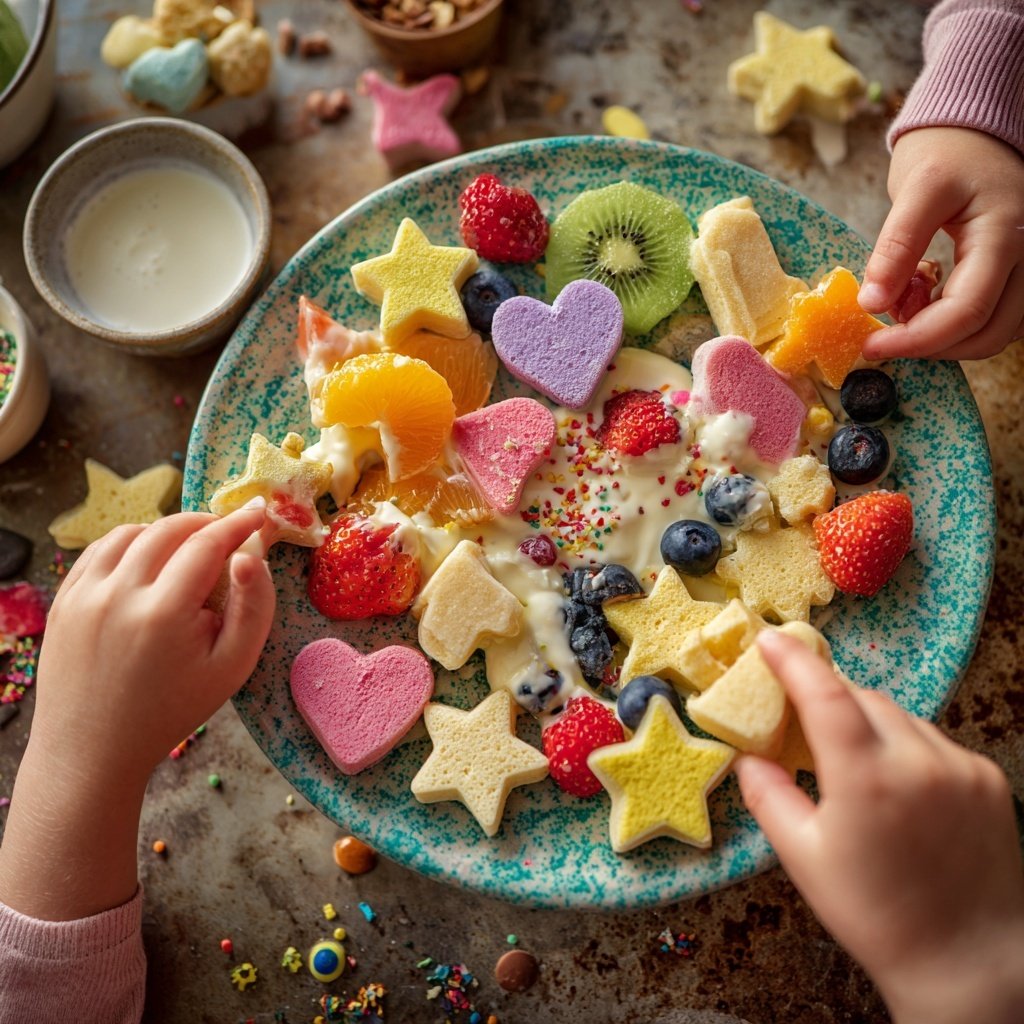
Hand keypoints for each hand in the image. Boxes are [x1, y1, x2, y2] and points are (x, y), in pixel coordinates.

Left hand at [0, 504, 274, 920]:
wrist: (93, 749)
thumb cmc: (172, 710)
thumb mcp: (232, 668)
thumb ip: (253, 607)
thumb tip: (249, 555)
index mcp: (163, 613)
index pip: (207, 543)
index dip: (238, 523)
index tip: (259, 512)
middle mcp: (117, 594)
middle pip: (168, 529)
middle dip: (205, 523)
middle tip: (228, 533)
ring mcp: (83, 594)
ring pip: (131, 533)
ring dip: (166, 531)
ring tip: (189, 549)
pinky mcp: (63, 599)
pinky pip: (100, 550)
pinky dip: (131, 544)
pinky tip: (149, 562)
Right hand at [736, 632, 1023, 1023]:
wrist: (970, 961)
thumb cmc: (876, 915)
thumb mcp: (804, 858)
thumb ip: (769, 796)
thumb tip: (746, 756)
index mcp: (865, 778)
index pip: (824, 693)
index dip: (793, 660)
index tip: (770, 639)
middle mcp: (918, 761)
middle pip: (861, 697)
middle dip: (828, 697)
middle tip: (802, 716)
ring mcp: (961, 767)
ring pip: (900, 716)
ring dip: (869, 723)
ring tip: (853, 763)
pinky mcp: (988, 778)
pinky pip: (934, 740)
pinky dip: (907, 746)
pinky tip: (899, 787)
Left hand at [858, 127, 1023, 360]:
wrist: (978, 133)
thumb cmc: (949, 152)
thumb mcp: (917, 189)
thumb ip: (896, 246)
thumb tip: (871, 303)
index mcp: (1006, 235)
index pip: (967, 312)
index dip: (916, 339)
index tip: (871, 344)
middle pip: (986, 334)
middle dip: (930, 345)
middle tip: (883, 336)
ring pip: (995, 334)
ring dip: (945, 339)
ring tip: (905, 308)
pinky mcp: (1022, 275)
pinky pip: (998, 319)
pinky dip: (959, 326)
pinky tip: (927, 303)